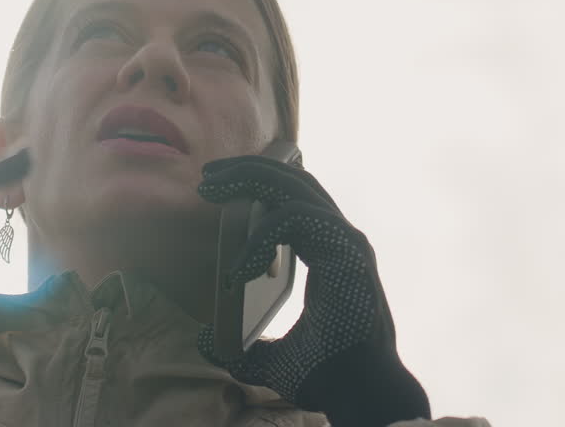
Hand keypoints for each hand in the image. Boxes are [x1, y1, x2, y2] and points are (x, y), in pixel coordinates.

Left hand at [195, 156, 430, 426]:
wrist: (358, 395)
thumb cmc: (326, 374)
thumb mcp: (270, 356)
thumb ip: (242, 346)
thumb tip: (205, 341)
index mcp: (328, 251)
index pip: (294, 197)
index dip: (257, 183)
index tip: (216, 187)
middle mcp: (341, 240)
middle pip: (295, 180)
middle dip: (248, 169)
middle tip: (207, 176)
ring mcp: (348, 243)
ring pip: (297, 187)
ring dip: (250, 180)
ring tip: (211, 189)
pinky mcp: (347, 253)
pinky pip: (297, 219)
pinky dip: (263, 234)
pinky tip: (241, 266)